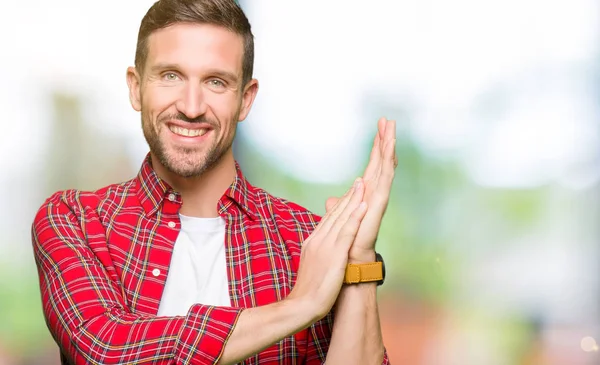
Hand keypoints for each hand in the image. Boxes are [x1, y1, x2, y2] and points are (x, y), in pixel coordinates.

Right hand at [287, 178, 367, 320]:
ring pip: (341, 217)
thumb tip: (324, 244)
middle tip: (359, 180)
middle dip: (348, 195)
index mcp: (313, 241)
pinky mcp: (334, 254)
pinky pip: (347, 231)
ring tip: (362, 184)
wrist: (301, 304)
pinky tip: (363, 205)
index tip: (350, 192)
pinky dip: (355, 216)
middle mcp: (318, 239)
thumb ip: (319, 251)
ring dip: (352, 199)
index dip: (341, 204)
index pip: (329, 218)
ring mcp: (326, 245)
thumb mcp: (312, 264)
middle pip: (335, 213)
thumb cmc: (309, 289)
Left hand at [325, 117, 396, 262]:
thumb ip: (338, 206)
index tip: (379, 128)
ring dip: (388, 147)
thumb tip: (330, 200)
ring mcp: (377, 196)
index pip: (371, 164)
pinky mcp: (378, 203)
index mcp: (365, 192)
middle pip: (381, 161)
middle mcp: (374, 192)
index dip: (375, 147)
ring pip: (385, 166)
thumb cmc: (346, 240)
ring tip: (391, 128)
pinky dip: (388, 163)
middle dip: (384, 140)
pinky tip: (390, 148)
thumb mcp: (338, 217)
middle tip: (388, 120)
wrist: (350, 259)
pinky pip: (385, 178)